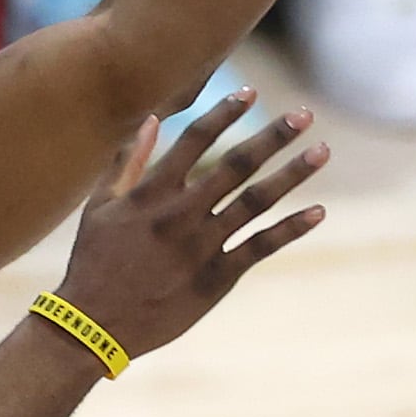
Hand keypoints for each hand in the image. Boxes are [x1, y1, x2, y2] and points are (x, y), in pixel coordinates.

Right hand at [51, 93, 328, 359]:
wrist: (94, 325)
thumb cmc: (94, 262)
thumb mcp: (100, 206)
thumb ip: (127, 162)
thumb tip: (152, 119)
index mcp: (153, 192)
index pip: (196, 139)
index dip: (225, 113)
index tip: (251, 92)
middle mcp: (181, 212)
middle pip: (236, 165)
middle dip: (274, 137)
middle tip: (305, 115)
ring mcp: (201, 245)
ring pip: (256, 202)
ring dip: (292, 174)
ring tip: (321, 151)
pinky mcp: (216, 278)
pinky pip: (260, 247)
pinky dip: (291, 229)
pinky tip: (318, 212)